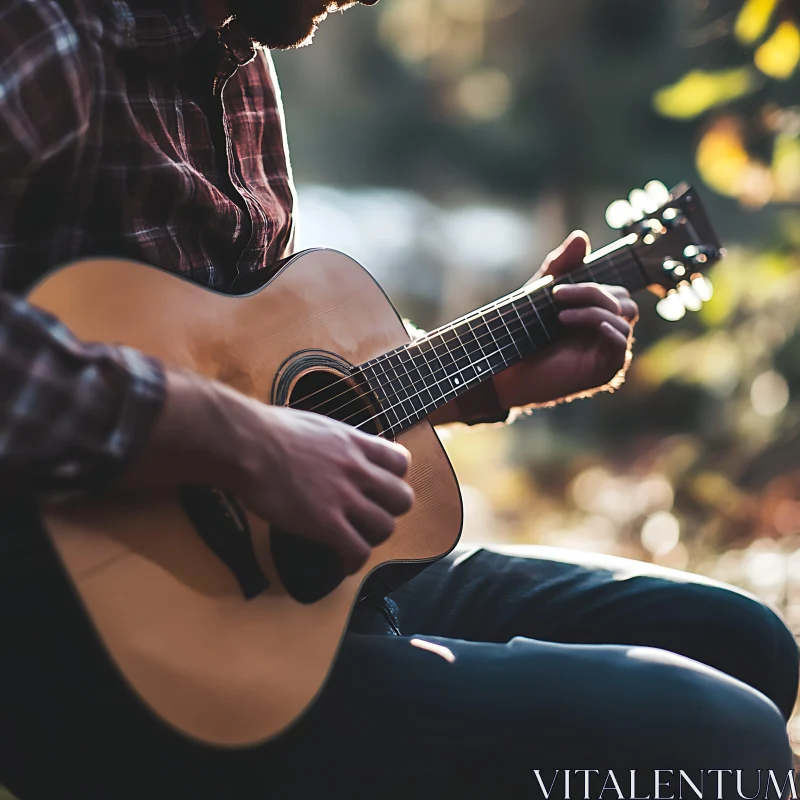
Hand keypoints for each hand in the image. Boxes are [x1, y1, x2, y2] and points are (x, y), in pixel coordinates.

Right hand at [244, 404, 413, 573]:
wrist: (246, 443)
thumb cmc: (268, 430)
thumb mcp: (317, 426)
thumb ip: (337, 442)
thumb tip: (337, 453)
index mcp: (355, 443)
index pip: (401, 462)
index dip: (395, 478)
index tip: (380, 487)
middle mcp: (357, 469)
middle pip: (402, 498)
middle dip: (390, 511)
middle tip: (370, 516)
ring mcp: (343, 496)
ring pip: (385, 527)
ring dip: (372, 538)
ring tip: (355, 541)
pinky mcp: (324, 522)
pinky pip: (357, 550)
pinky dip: (353, 561)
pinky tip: (342, 562)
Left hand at [493, 231, 637, 409]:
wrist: (504, 371)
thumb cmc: (521, 335)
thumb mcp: (539, 295)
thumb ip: (560, 267)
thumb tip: (581, 237)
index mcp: (597, 312)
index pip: (615, 290)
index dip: (591, 284)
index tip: (555, 287)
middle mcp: (606, 330)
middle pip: (625, 300)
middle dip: (593, 293)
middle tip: (556, 296)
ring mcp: (607, 351)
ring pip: (625, 318)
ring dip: (594, 311)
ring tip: (560, 317)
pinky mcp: (603, 371)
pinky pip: (621, 348)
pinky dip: (611, 333)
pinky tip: (593, 327)